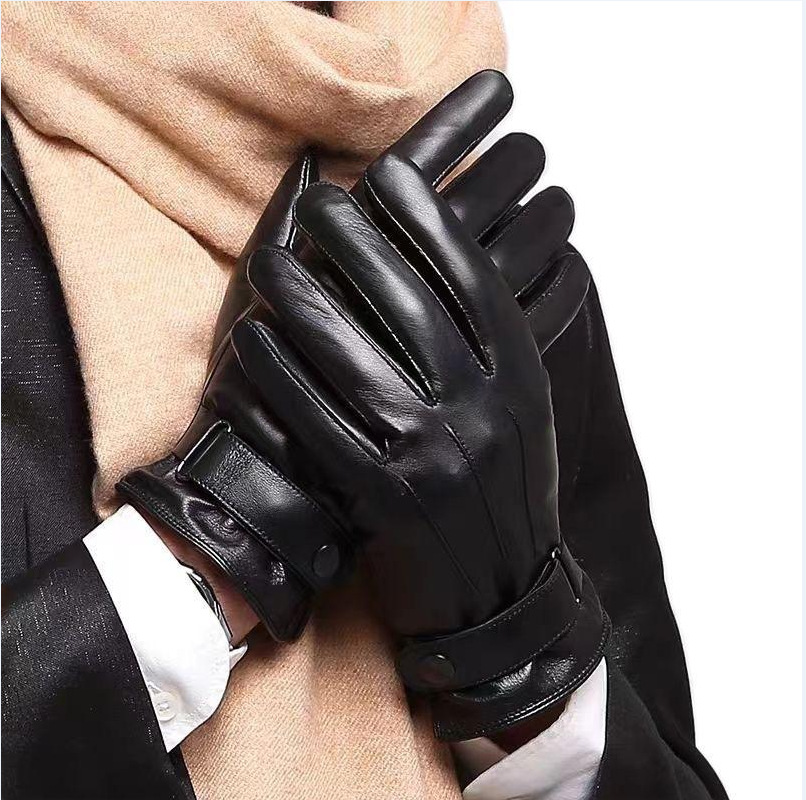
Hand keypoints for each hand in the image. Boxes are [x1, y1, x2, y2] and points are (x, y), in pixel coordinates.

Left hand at [231, 154, 606, 739]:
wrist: (502, 594)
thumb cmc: (503, 491)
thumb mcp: (520, 410)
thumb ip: (490, 343)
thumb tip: (447, 261)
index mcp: (520, 379)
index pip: (470, 279)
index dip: (424, 221)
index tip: (386, 176)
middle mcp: (482, 410)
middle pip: (409, 304)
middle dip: (357, 243)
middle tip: (318, 203)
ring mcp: (434, 456)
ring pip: (356, 359)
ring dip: (302, 302)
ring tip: (267, 262)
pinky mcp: (385, 501)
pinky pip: (321, 424)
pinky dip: (281, 377)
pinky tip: (253, 340)